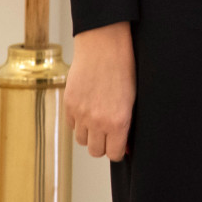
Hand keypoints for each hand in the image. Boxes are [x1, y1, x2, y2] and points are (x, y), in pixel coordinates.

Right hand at [67, 22, 135, 160]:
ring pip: (82, 140)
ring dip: (90, 134)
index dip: (117, 149)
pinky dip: (79, 122)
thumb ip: (126, 123)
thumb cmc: (124, 68)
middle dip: (103, 144)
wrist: (103, 47)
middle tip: (108, 133)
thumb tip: (124, 146)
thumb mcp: (132, 99)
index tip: (119, 143)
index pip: (114, 154)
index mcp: (118, 121)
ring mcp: (81, 114)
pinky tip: (88, 109)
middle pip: (95, 151)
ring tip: (98, 119)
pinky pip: (72, 125)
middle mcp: (98, 122)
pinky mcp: (69, 105)